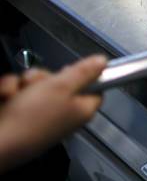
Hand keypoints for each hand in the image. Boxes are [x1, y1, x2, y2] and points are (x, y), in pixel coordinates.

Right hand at [0, 55, 106, 172]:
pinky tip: (6, 99)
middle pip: (62, 83)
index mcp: (82, 109)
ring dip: (23, 84)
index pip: (95, 88)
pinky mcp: (20, 116)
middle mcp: (64, 113)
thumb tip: (102, 62)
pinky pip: (18, 93)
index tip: (69, 69)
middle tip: (37, 83)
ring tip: (17, 94)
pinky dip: (10, 92)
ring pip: (36, 85)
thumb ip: (83, 72)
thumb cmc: (31, 118)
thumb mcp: (62, 87)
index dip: (84, 75)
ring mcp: (42, 116)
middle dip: (44, 77)